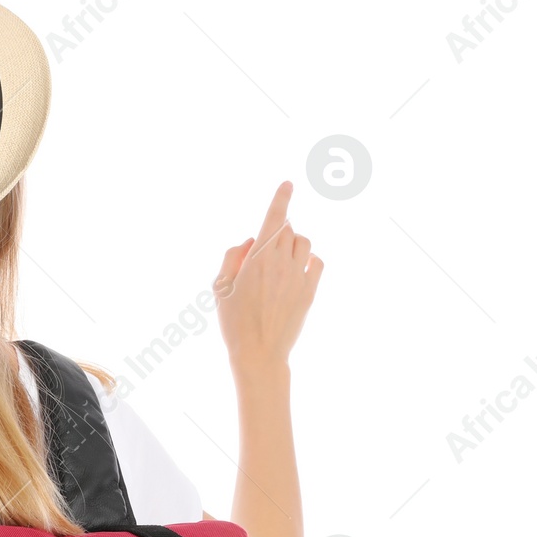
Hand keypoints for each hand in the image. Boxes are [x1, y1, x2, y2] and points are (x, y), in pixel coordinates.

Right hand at [214, 181, 322, 377]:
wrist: (259, 354)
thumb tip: (250, 240)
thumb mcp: (220, 287)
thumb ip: (232, 257)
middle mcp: (281, 263)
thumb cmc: (233, 322)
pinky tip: (298, 268)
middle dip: (278, 230)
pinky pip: (317, 262)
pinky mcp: (310, 291)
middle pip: (288, 229)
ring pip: (304, 243)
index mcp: (257, 259)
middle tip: (265, 250)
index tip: (288, 183)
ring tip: (280, 260)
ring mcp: (299, 276)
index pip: (273, 219)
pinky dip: (309, 259)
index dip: (281, 198)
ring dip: (294, 242)